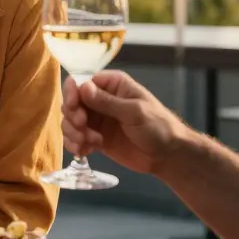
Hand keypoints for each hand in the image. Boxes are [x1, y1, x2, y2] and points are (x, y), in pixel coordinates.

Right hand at [62, 70, 185, 175]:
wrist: (168, 155)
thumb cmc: (158, 126)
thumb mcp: (134, 112)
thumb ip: (107, 101)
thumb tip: (82, 87)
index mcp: (112, 85)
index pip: (82, 82)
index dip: (72, 93)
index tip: (73, 107)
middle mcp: (101, 99)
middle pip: (72, 102)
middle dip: (72, 116)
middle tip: (83, 128)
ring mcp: (97, 120)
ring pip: (71, 121)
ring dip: (73, 133)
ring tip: (88, 143)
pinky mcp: (96, 138)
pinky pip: (76, 138)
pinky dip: (75, 145)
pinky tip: (85, 152)